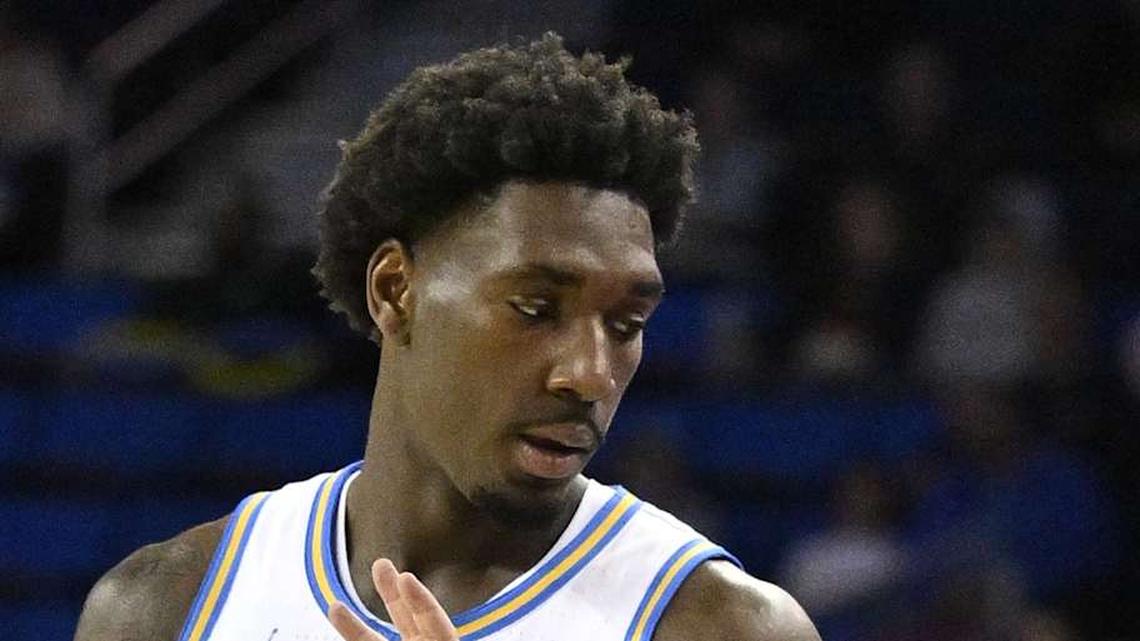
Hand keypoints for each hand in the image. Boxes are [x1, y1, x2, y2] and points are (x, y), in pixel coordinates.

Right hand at [328, 558, 459, 640]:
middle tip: (380, 564)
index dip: (420, 599)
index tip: (405, 577)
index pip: (434, 618)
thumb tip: (433, 609)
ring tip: (334, 607)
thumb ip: (439, 629)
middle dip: (392, 592)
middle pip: (408, 618)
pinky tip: (335, 616)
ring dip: (354, 627)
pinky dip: (352, 634)